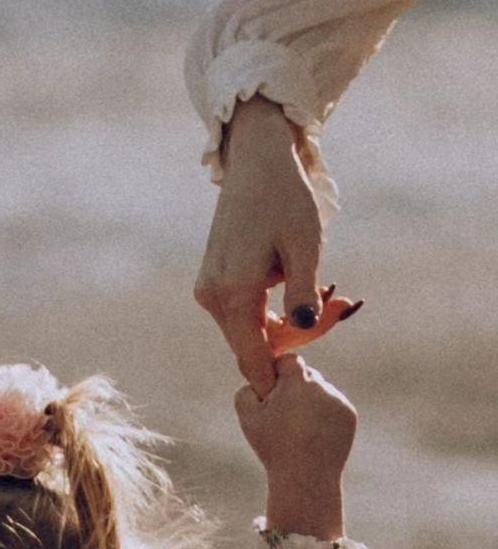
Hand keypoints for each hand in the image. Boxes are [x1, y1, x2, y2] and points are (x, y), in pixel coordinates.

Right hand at [195, 96, 325, 395]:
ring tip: (327, 293)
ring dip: (282, 325)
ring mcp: (207, 290)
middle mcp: (212, 295)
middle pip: (251, 344)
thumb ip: (304, 294)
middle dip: (292, 340)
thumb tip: (304, 331)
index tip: (298, 386)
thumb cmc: (286, 199)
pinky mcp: (211, 282)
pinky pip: (241, 313)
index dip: (275, 374)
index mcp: (234, 290)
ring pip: (246, 330)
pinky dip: (268, 311)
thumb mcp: (306, 246)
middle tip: (341, 307)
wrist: (256, 162)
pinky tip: (296, 285)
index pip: (252, 354)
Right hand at [234, 355, 356, 540]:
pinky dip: (323, 416)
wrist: (306, 477)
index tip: (271, 389)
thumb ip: (246, 391)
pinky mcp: (349, 415)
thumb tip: (256, 381)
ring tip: (297, 430)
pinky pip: (333, 406)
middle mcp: (322, 386)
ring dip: (309, 403)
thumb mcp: (247, 419)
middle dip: (293, 389)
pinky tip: (312, 436)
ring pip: (320, 391)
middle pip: (306, 375)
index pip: (288, 361)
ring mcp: (338, 400)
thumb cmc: (273, 447)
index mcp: (298, 382)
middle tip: (282, 413)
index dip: (277, 373)